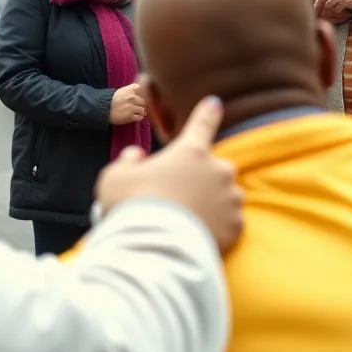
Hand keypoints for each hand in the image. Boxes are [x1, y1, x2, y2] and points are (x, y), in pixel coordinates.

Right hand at [95, 97, 243, 250]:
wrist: (154, 249)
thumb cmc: (133, 207)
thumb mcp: (116, 178)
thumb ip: (128, 162)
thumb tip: (136, 157)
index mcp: (191, 151)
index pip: (202, 122)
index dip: (208, 112)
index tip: (215, 103)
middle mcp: (217, 170)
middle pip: (213, 168)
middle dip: (200, 179)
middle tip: (178, 199)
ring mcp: (230, 198)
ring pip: (225, 195)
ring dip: (212, 202)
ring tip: (188, 221)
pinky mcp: (235, 225)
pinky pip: (230, 222)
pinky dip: (219, 226)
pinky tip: (200, 236)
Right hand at [109, 83, 145, 124]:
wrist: (103, 109)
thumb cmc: (112, 99)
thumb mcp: (122, 91)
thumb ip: (131, 89)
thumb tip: (141, 89)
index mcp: (130, 90)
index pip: (143, 90)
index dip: (145, 94)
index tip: (143, 97)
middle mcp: (132, 98)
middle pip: (145, 101)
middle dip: (144, 104)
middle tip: (141, 107)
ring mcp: (131, 108)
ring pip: (143, 110)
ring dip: (142, 112)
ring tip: (139, 112)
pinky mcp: (130, 117)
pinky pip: (139, 117)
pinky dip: (139, 118)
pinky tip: (136, 117)